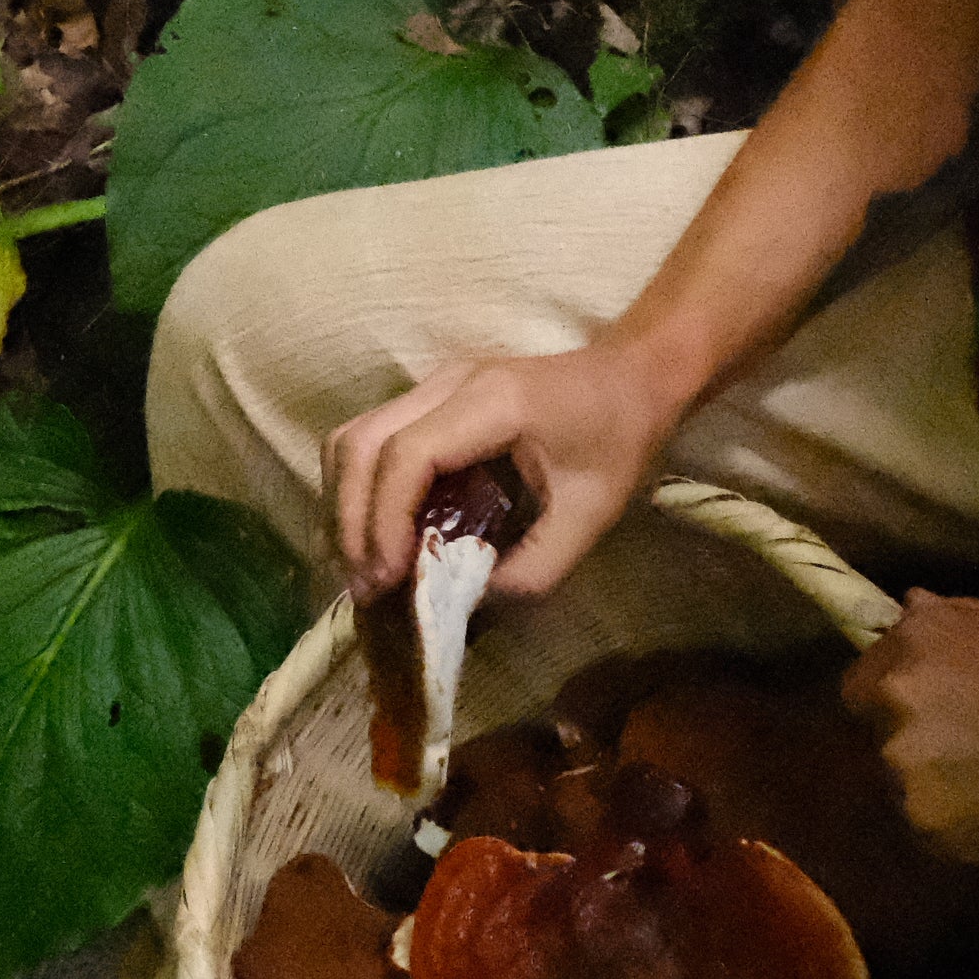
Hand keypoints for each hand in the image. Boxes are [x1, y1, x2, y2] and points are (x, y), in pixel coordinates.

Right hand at [324, 337, 691, 599]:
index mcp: (493, 402)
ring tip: (366, 566)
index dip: (385, 520)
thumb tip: (468, 602)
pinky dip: (361, 489)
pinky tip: (380, 535)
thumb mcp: (592, 514)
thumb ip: (535, 567)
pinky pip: (372, 438)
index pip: (407, 454)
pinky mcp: (429, 397)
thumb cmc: (620, 438)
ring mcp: (433, 383)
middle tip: (367, 585)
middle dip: (351, 520)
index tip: (390, 578)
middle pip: (361, 442)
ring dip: (346, 504)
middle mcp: (449, 381)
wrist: (632, 376)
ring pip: (353, 437)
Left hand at [840, 593, 978, 862]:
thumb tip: (907, 610)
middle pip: (881, 738)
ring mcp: (908, 766)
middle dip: (918, 744)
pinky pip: (934, 831)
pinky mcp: (932, 824)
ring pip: (905, 787)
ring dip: (939, 789)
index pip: (859, 687)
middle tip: (975, 754)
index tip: (929, 717)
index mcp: (912, 642)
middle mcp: (897, 698)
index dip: (893, 704)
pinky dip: (963, 828)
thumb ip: (950, 623)